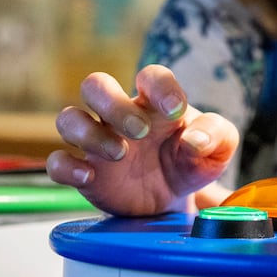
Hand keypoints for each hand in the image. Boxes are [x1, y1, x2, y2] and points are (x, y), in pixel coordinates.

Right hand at [48, 65, 237, 215]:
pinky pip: (57, 161)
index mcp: (155, 103)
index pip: (151, 76)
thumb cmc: (193, 161)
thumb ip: (217, 135)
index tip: (175, 109)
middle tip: (140, 131)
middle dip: (113, 104)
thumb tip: (195, 139)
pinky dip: (66, 166)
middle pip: (95, 85)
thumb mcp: (218, 149)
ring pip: (68, 118)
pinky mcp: (84, 172)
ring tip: (120, 153)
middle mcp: (121, 115)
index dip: (161, 86)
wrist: (174, 200)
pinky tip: (89, 176)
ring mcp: (98, 142)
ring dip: (89, 133)